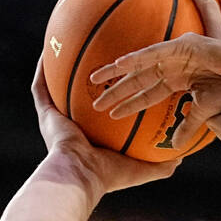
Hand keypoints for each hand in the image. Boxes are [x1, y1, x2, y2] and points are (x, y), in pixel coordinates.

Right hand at [32, 59, 178, 195]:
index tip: (124, 82)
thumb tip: (179, 157)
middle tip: (98, 59)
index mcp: (94, 138)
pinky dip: (43, 69)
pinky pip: (41, 86)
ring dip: (60, 67)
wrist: (80, 176)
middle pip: (81, 95)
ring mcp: (57, 119)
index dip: (113, 97)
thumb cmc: (109, 175)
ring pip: (57, 86)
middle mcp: (73, 126)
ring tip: (64, 44)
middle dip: (88, 78)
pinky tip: (48, 51)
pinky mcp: (46, 113)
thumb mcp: (142, 169)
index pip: (103, 114)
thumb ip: (161, 164)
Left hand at [89, 0, 220, 149]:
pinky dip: (137, 58)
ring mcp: (177, 54)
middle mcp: (174, 66)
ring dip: (117, 72)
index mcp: (179, 81)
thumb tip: (175, 146)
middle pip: (138, 79)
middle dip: (116, 90)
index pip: (149, 94)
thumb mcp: (206, 113)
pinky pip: (155, 53)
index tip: (111, 114)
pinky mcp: (183, 46)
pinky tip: (119, 64)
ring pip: (140, 64)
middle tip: (94, 100)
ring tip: (95, 79)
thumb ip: (188, 127)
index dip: (130, 103)